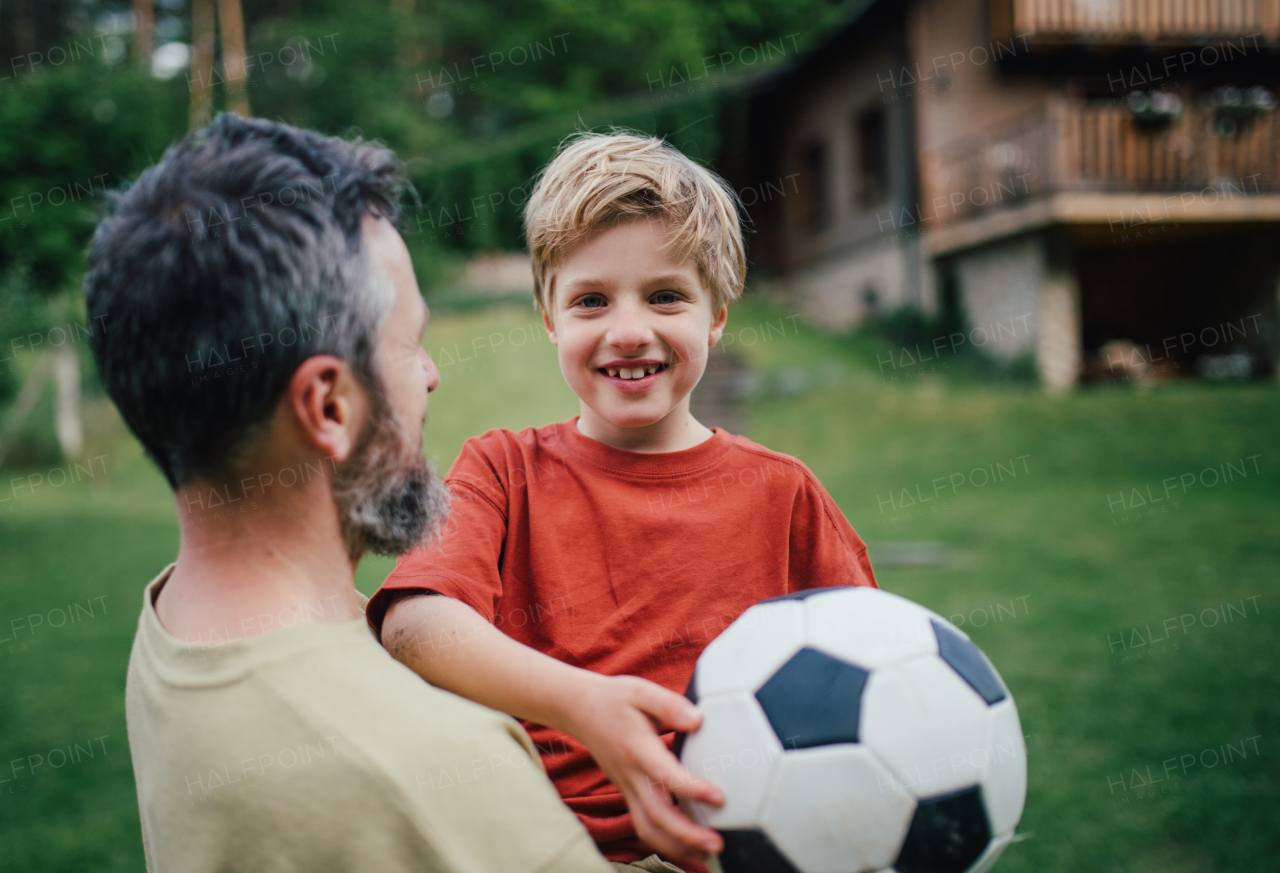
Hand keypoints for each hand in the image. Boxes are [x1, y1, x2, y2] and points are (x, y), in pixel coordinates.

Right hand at [563, 673, 724, 860]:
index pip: (666, 776)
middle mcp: (631, 775)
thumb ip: (670, 705)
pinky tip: (688, 842)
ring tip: (706, 851)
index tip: (719, 797)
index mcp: (637, 749)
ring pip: (648, 828)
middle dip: (687, 835)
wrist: (579, 709)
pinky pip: (644, 824)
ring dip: (676, 845)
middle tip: (716, 842)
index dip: (692, 790)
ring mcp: (627, 787)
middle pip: (656, 816)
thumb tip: (698, 721)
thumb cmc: (613, 700)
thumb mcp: (641, 691)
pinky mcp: (627, 792)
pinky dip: (665, 839)